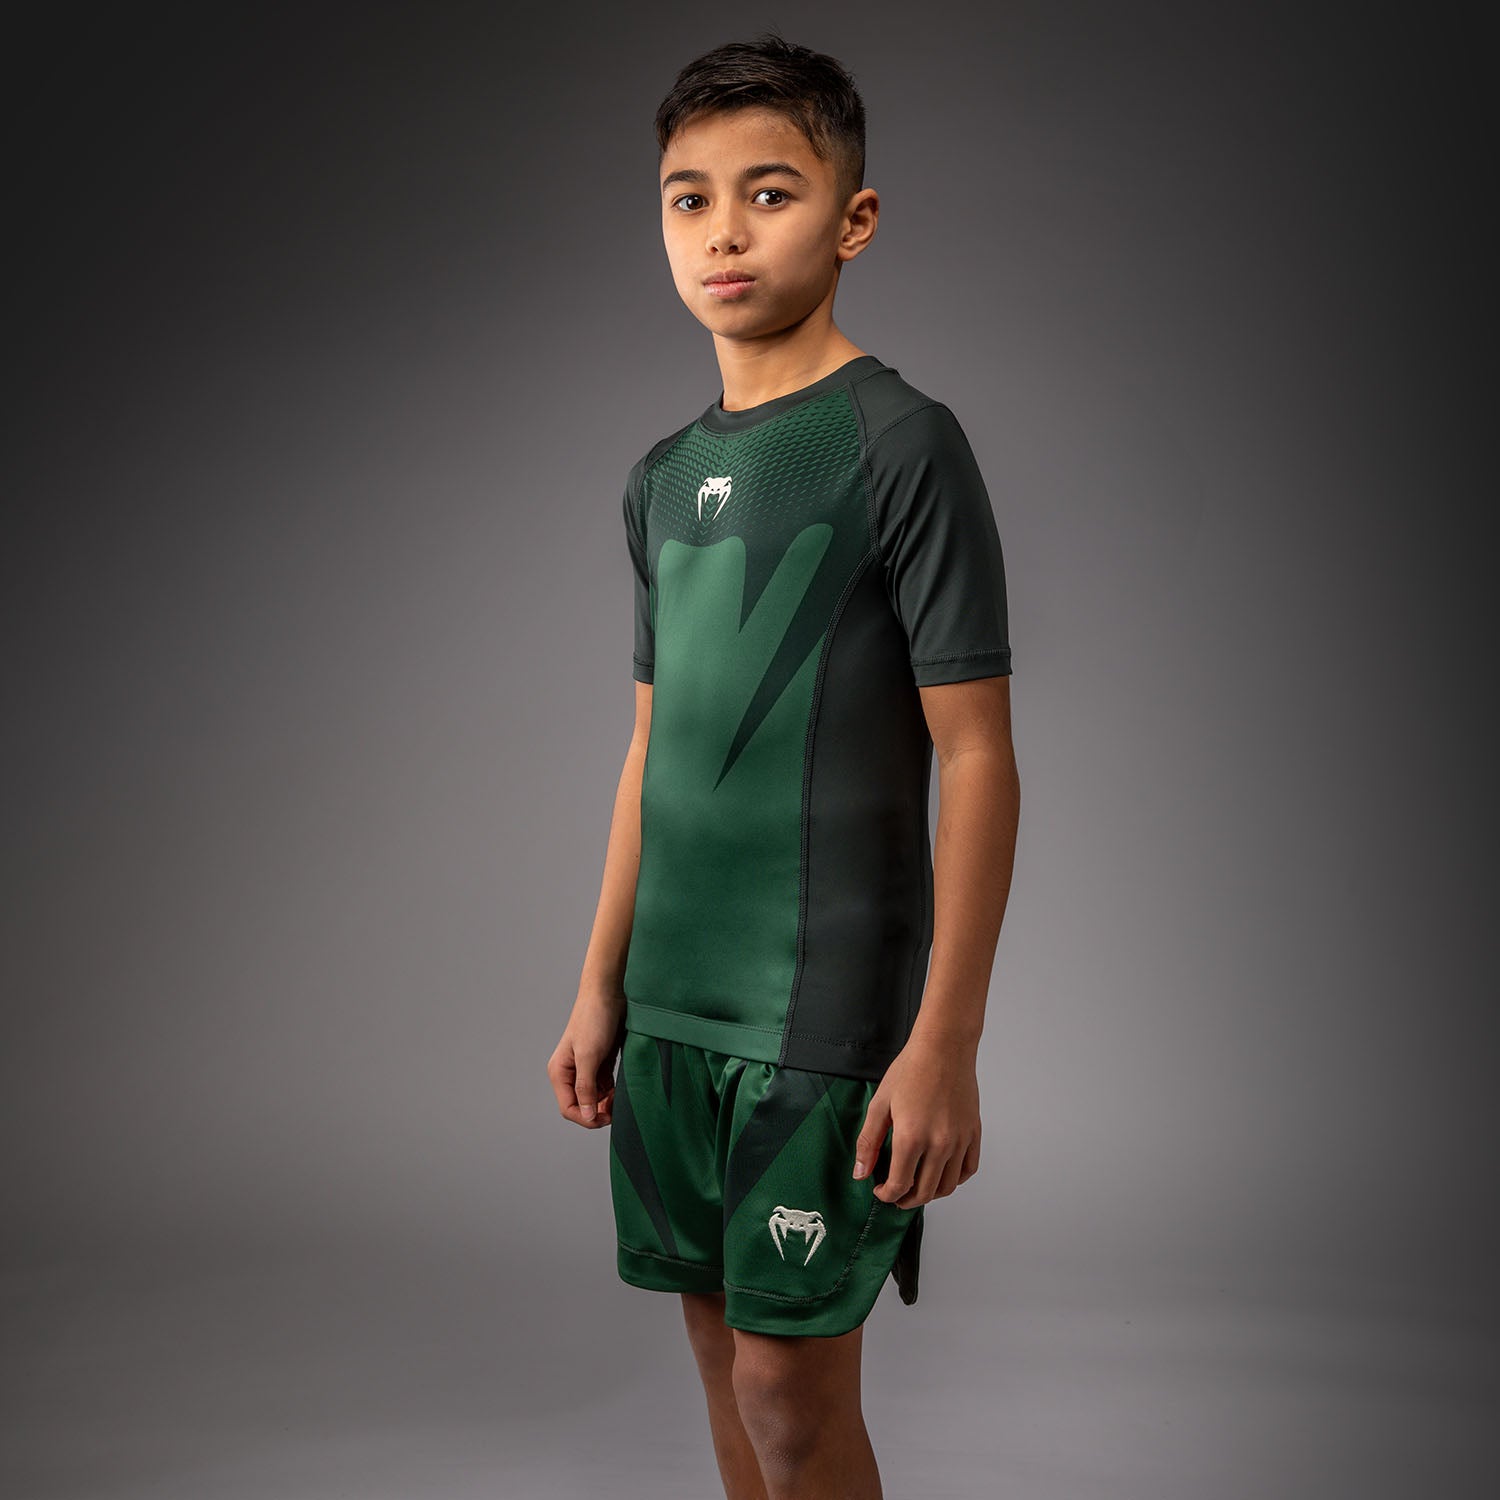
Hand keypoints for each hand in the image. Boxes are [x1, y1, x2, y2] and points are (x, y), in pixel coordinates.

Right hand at [547, 992, 625, 1128]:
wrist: (609, 993)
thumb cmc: (594, 1019)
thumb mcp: (589, 1056)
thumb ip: (586, 1087)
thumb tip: (586, 1115)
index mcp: (560, 1072)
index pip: (569, 1108)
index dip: (586, 1118)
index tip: (606, 1117)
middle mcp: (570, 1072)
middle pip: (582, 1106)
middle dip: (598, 1111)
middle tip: (616, 1108)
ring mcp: (586, 1068)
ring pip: (594, 1098)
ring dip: (607, 1102)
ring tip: (620, 1097)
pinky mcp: (601, 1063)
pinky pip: (605, 1087)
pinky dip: (612, 1092)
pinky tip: (621, 1088)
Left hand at [852, 1031, 980, 1206]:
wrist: (944, 1048)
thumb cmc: (911, 1070)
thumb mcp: (880, 1104)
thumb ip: (869, 1141)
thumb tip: (861, 1173)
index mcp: (912, 1137)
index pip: (900, 1185)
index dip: (887, 1195)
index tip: (880, 1191)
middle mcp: (939, 1144)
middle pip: (925, 1192)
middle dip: (907, 1200)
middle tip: (896, 1196)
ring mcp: (960, 1140)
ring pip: (948, 1186)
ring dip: (931, 1194)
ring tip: (918, 1188)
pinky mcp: (974, 1133)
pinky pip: (969, 1169)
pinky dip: (956, 1179)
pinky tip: (942, 1174)